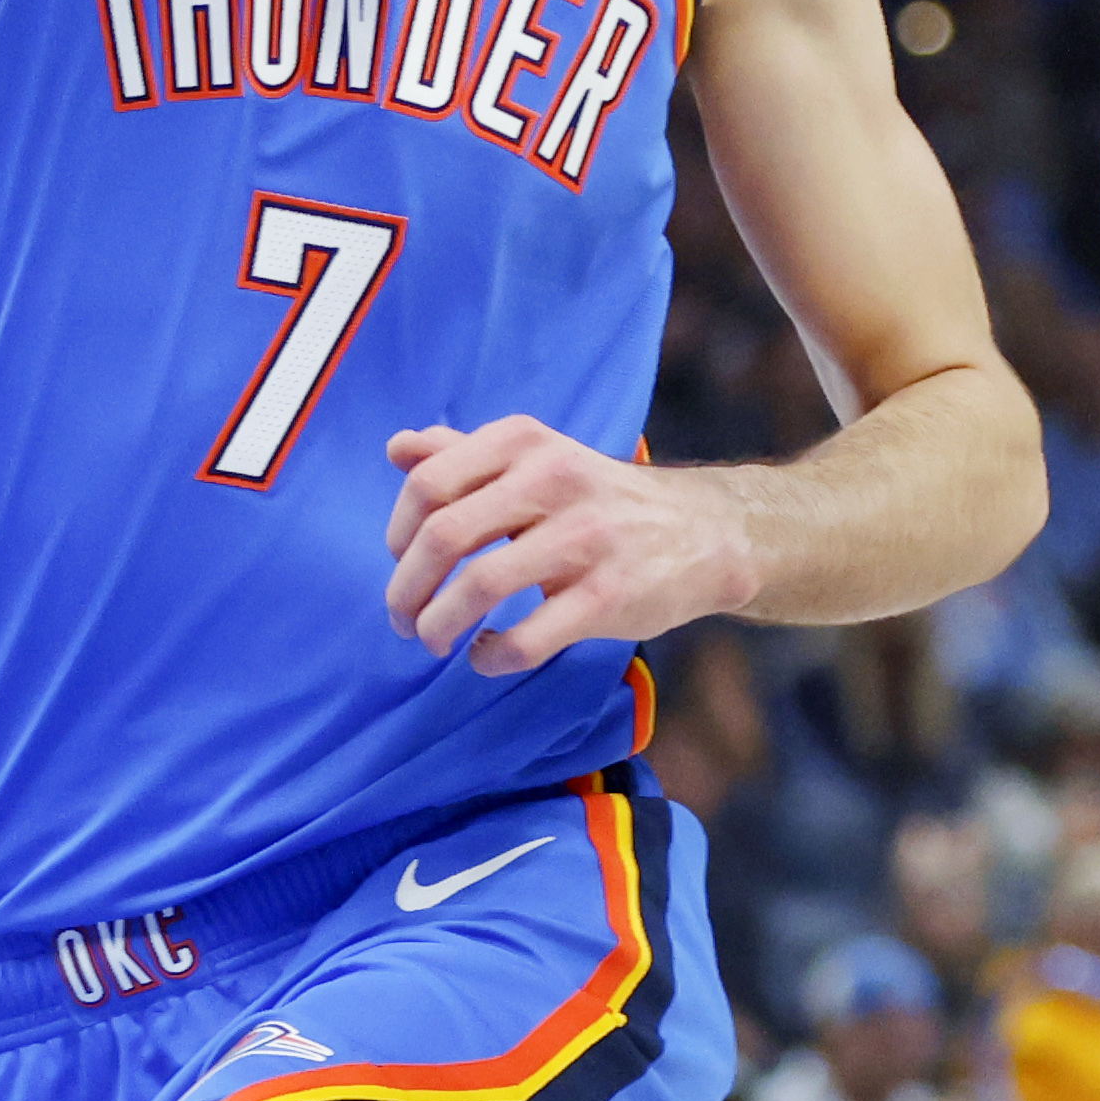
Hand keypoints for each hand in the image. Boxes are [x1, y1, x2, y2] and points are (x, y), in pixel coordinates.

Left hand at [384, 418, 760, 672]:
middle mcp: (554, 480)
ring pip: (478, 587)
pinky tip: (488, 656)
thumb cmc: (600, 501)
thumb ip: (466, 453)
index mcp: (525, 443)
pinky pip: (527, 638)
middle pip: (443, 535)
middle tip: (404, 619)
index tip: (403, 563)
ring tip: (435, 642)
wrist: (703, 531)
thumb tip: (396, 448)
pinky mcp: (609, 595)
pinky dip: (491, 657)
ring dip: (438, 626)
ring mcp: (585, 538)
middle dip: (406, 589)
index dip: (398, 532)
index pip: (428, 483)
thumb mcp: (538, 460)